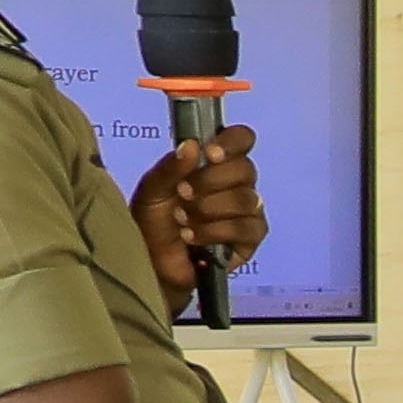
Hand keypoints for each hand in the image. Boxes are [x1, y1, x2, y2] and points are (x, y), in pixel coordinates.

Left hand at [125, 122, 261, 291]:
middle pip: (245, 169)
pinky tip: (194, 237)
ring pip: (246, 199)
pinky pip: (246, 227)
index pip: (241, 139)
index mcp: (214, 164)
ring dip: (208, 209)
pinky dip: (215, 231)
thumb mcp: (151, 191)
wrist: (151, 263)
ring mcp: (247, 211)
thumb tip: (193, 145)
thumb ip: (169, 168)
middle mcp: (236, 184)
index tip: (210, 153)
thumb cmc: (151, 223)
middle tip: (183, 193)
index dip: (233, 142)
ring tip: (182, 221)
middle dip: (210, 181)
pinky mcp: (250, 239)